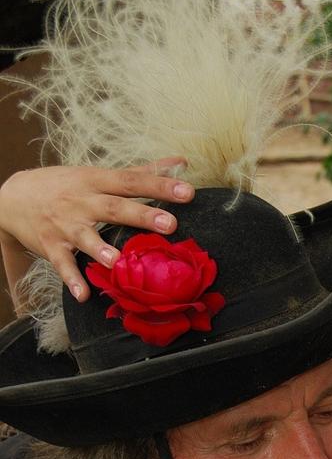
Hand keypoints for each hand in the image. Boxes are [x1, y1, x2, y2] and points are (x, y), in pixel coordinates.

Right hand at [0, 161, 193, 300]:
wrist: (13, 197)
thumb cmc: (66, 186)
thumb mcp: (98, 174)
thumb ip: (142, 171)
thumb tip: (180, 163)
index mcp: (97, 181)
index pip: (132, 181)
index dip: (160, 186)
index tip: (187, 193)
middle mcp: (82, 200)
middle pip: (114, 207)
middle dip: (141, 215)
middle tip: (170, 225)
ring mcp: (65, 224)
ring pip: (85, 236)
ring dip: (100, 248)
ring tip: (117, 261)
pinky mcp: (51, 246)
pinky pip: (63, 264)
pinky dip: (72, 279)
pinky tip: (83, 294)